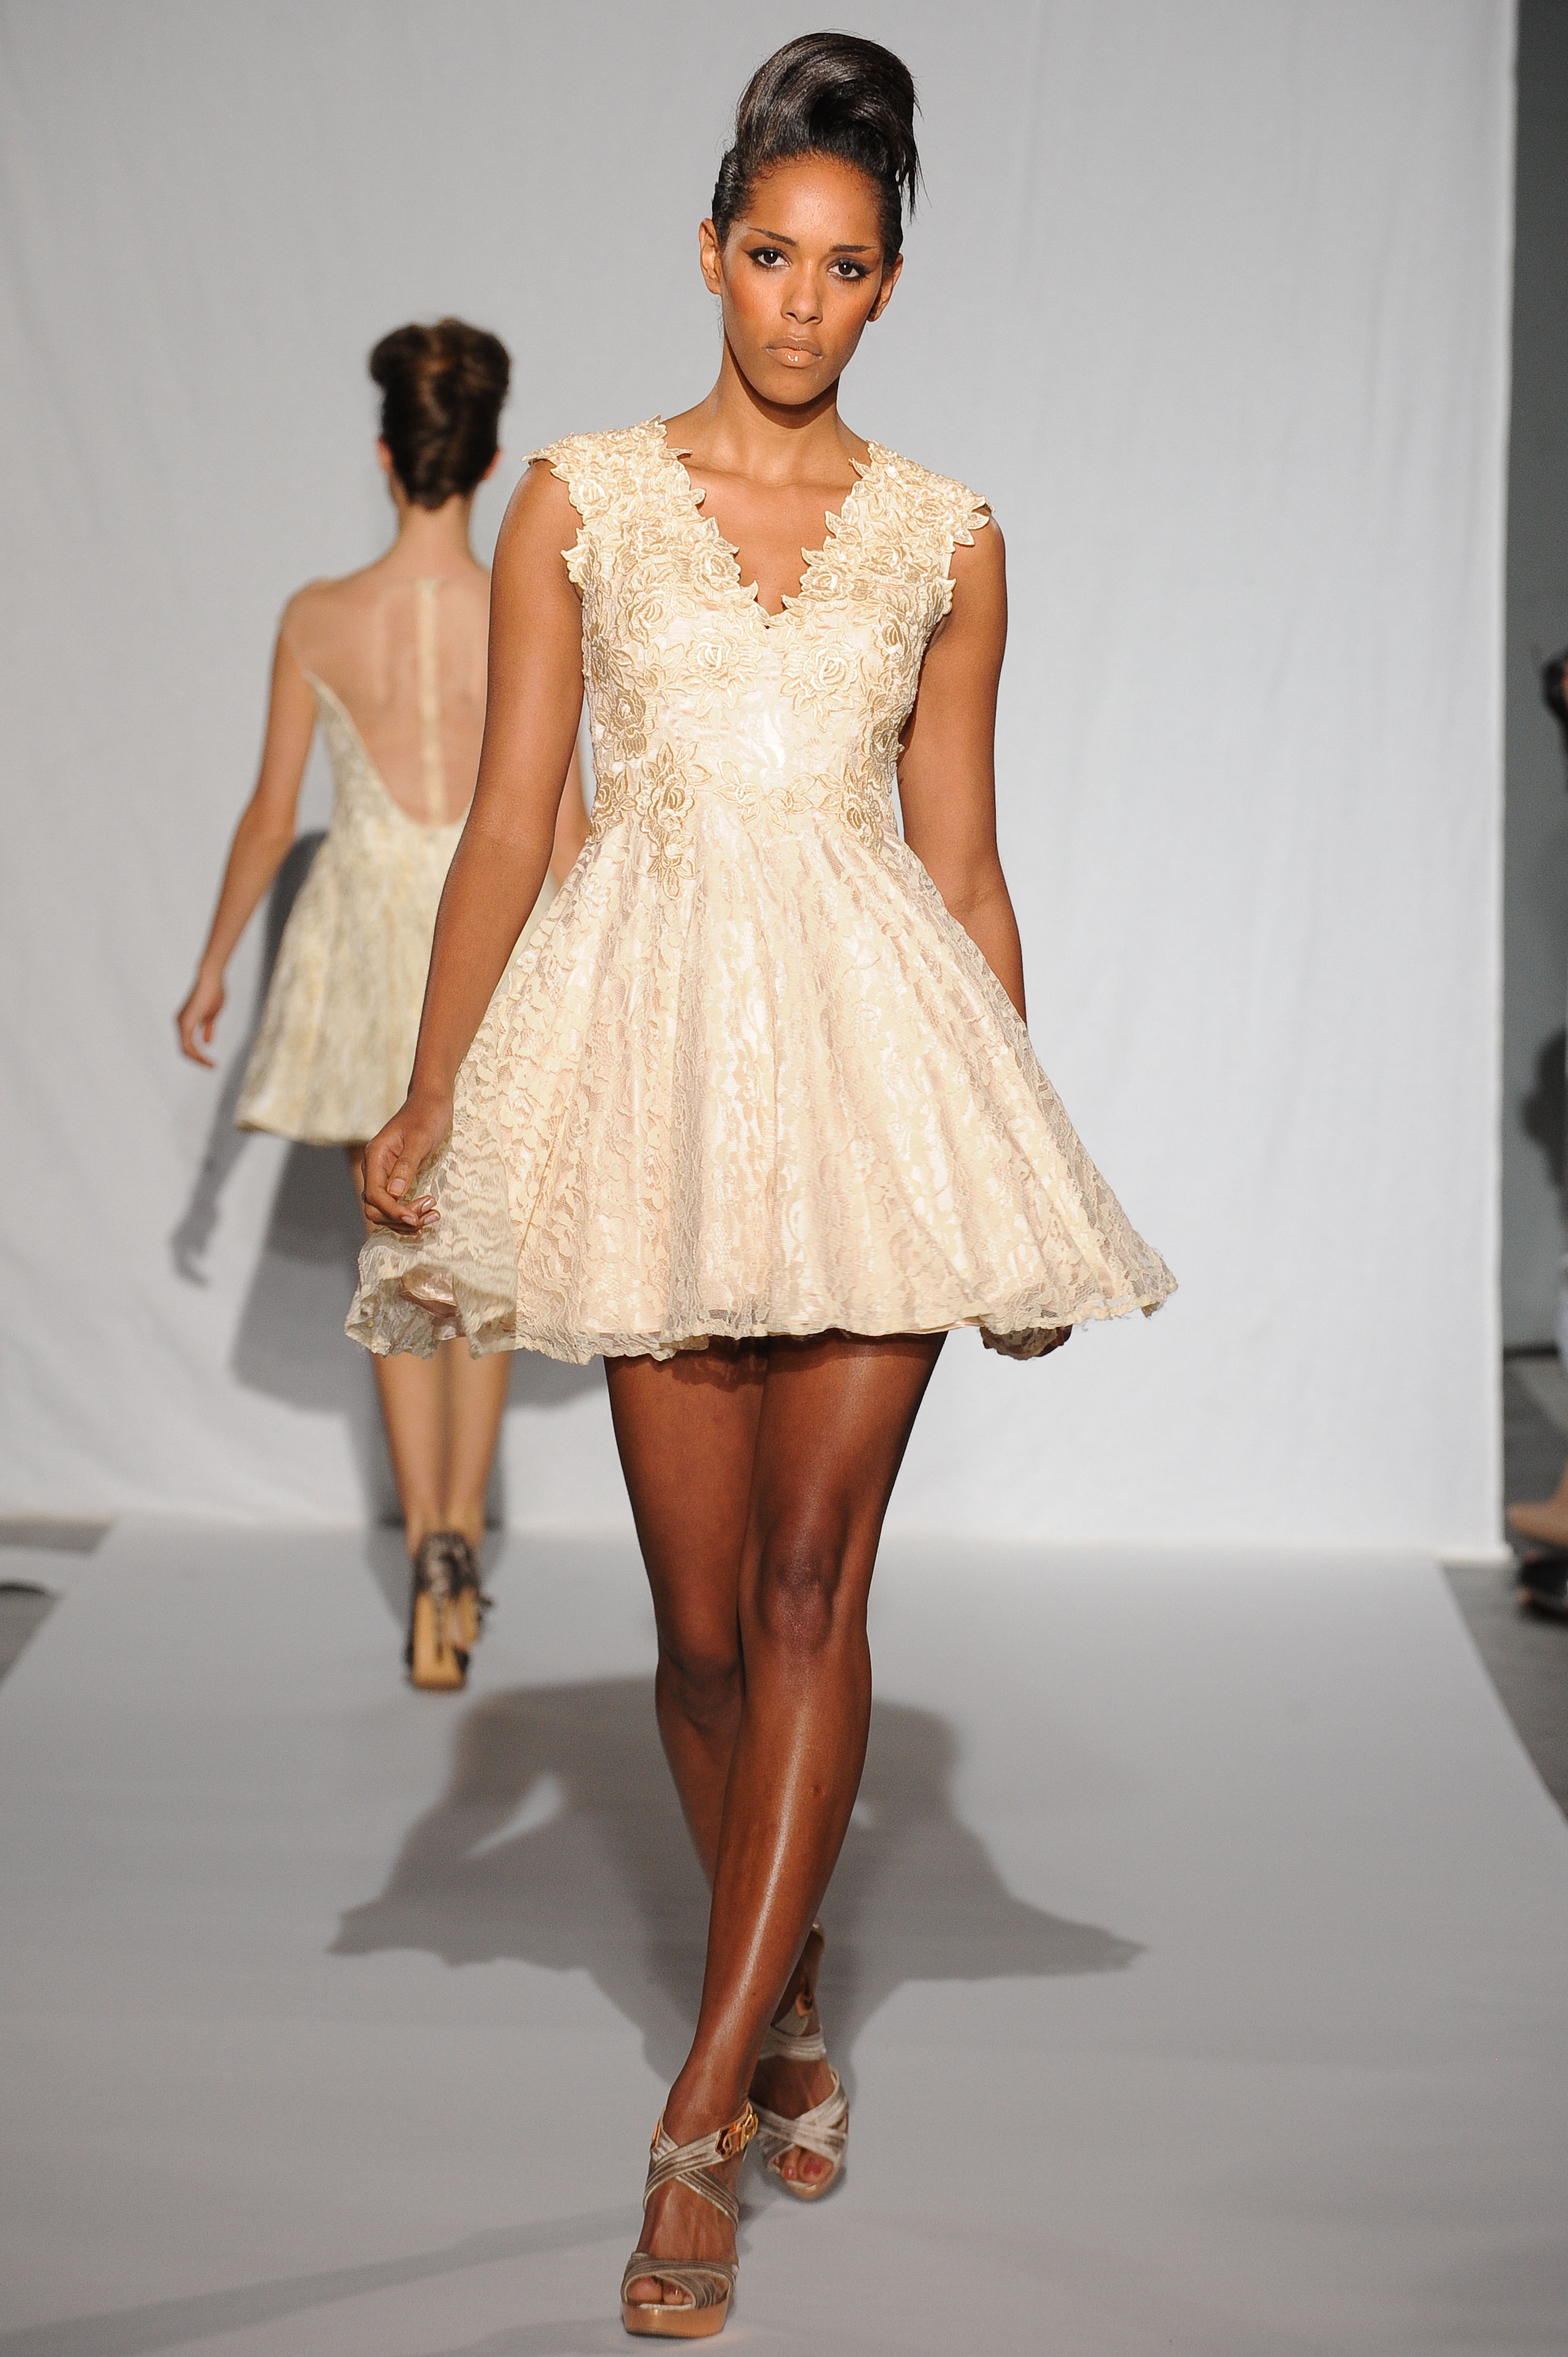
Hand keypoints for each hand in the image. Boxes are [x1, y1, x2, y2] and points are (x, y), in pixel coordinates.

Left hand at [176, 970, 224, 1066]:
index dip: (200, 1055)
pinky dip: (198, 1055)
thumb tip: (208, 1042)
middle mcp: (180, 1023)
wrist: (211, 979)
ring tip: (212, 1066)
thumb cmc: (214, 992)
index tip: (212, 1062)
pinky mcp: (184, 1024)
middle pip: (186, 1049)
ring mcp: (180, 1023)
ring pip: (186, 1050)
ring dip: (199, 1060)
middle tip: (212, 1067)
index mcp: (186, 1021)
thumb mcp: (212, 1015)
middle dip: (199, 1060)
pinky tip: (207, 1059)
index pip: (189, 1044)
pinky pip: (188, 1046)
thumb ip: (208, 1029)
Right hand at [361, 1090, 452, 1231]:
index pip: (374, 1195)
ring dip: (406, 1220)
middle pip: (375, 1208)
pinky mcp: (395, 1178)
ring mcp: (384, 1174)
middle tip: (429, 1213)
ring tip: (433, 1215)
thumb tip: (394, 1194)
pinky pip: (395, 1204)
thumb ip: (406, 1165)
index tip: (415, 1218)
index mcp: (375, 1156)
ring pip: (384, 1210)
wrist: (432, 1101)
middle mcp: (375, 1167)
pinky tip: (427, 1215)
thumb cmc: (428, 1115)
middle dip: (399, 1217)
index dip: (393, 1211)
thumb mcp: (420, 1138)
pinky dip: (409, 1213)